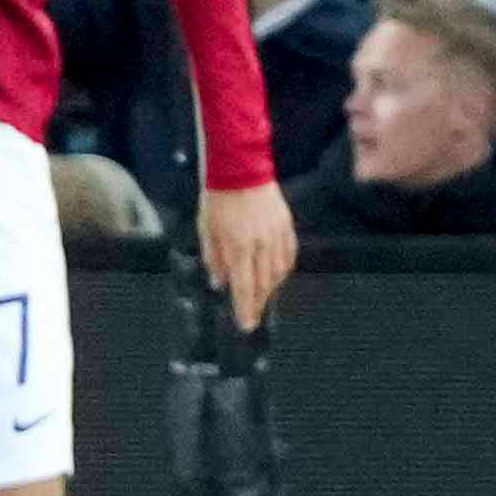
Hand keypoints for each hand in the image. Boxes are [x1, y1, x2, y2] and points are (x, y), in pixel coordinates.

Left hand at [199, 177, 296, 329]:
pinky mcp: (287, 227)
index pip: (244, 286)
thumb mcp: (206, 228)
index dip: (245, 308)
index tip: (246, 325)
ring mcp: (277, 236)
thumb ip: (214, 257)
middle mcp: (261, 245)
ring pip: (279, 272)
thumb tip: (219, 282)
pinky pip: (289, 256)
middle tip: (254, 317)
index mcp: (238, 247)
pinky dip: (284, 270)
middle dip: (259, 304)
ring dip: (271, 289)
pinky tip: (278, 277)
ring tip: (263, 299)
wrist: (241, 170)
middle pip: (263, 284)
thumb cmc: (218, 199)